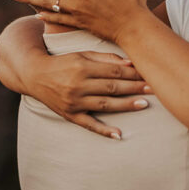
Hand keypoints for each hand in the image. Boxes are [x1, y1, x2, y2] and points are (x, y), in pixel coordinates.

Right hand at [27, 49, 152, 139]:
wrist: (34, 75)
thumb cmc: (62, 62)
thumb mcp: (81, 55)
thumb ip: (105, 59)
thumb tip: (130, 63)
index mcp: (82, 67)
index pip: (113, 71)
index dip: (133, 74)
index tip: (150, 74)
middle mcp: (78, 85)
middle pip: (112, 87)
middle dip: (134, 88)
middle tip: (154, 88)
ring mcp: (74, 102)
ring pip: (105, 104)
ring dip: (125, 105)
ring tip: (144, 104)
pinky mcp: (70, 115)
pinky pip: (89, 124)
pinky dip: (104, 130)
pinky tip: (118, 134)